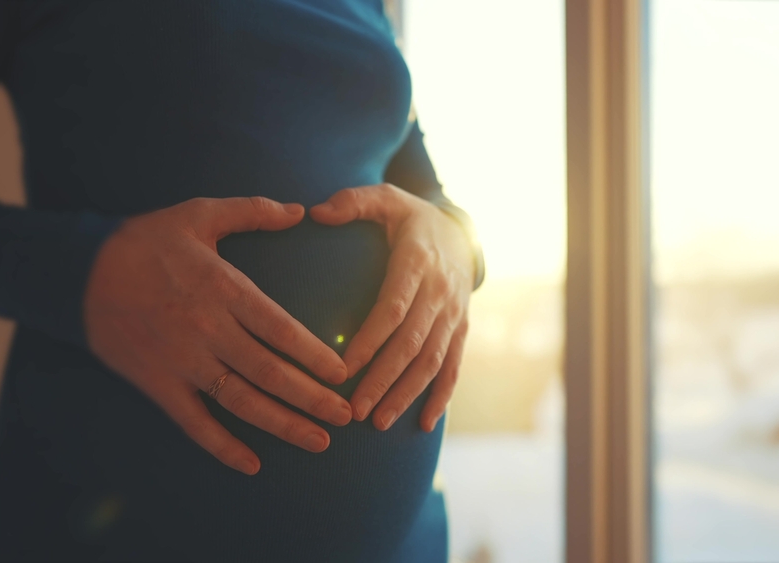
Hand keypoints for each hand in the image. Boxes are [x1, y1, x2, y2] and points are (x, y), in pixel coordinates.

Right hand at [84, 197, 350, 474]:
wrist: (77, 272)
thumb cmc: (144, 241)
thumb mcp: (198, 214)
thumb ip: (251, 212)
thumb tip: (298, 210)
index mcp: (224, 289)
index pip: (281, 329)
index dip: (314, 354)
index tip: (344, 374)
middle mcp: (208, 330)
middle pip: (270, 372)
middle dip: (312, 398)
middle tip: (344, 416)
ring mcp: (182, 361)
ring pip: (241, 401)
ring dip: (282, 424)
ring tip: (318, 441)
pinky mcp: (157, 383)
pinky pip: (194, 423)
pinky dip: (222, 446)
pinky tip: (252, 464)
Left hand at [310, 184, 472, 432]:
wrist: (462, 231)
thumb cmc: (410, 217)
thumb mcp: (385, 198)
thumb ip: (352, 201)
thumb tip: (316, 211)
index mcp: (418, 261)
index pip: (392, 308)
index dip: (369, 340)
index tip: (341, 368)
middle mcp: (441, 292)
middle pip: (411, 343)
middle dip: (383, 379)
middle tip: (354, 410)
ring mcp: (454, 314)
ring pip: (432, 361)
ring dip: (407, 394)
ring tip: (379, 422)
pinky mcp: (461, 330)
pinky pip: (453, 367)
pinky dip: (441, 397)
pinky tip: (423, 424)